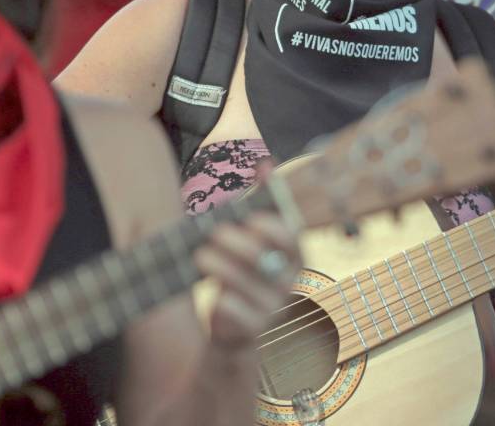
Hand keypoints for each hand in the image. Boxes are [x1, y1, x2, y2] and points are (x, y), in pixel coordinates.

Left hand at [193, 212, 299, 353]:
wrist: (236, 324)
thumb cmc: (244, 270)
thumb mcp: (254, 237)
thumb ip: (261, 202)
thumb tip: (264, 165)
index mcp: (294, 257)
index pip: (292, 238)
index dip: (271, 226)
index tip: (247, 218)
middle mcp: (288, 282)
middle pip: (263, 257)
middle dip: (235, 243)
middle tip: (212, 233)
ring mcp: (273, 306)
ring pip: (245, 283)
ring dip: (220, 267)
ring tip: (200, 255)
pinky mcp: (254, 328)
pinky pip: (237, 310)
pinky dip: (224, 301)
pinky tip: (214, 295)